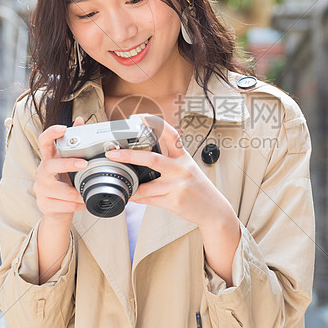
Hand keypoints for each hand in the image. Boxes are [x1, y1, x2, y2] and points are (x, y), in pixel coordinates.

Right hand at [34, 116, 87, 222]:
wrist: (57, 210)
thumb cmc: (65, 182)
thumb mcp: (70, 163)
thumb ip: (74, 143)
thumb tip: (80, 120)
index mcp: (49, 159)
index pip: (44, 142)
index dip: (51, 133)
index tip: (63, 128)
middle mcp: (41, 173)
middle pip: (48, 166)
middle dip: (66, 164)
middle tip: (84, 165)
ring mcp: (40, 190)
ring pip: (58, 190)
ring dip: (76, 192)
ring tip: (88, 192)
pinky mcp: (44, 205)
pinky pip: (62, 205)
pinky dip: (76, 205)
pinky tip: (84, 203)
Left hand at [105, 116, 236, 229]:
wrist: (214, 210)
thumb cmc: (198, 188)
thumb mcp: (187, 168)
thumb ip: (169, 162)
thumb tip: (144, 160)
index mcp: (183, 157)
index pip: (170, 135)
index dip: (155, 124)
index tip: (139, 117)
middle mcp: (181, 169)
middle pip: (152, 158)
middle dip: (130, 155)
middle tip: (113, 153)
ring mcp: (177, 185)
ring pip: (146, 186)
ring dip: (132, 188)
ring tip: (124, 185)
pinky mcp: (174, 201)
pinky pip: (149, 200)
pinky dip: (139, 199)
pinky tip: (135, 197)